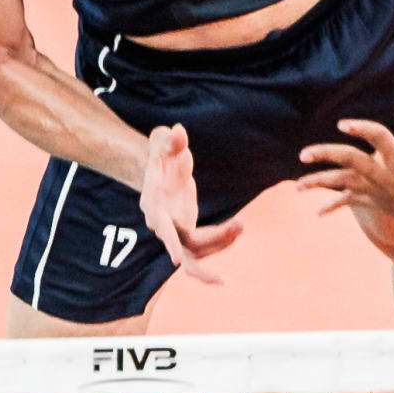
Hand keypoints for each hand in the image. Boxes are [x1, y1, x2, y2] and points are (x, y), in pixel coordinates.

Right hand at [138, 123, 243, 282]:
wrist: (159, 165)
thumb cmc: (162, 152)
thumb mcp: (165, 142)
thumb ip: (171, 140)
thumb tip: (179, 131)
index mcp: (154, 204)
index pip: (161, 228)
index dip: (169, 244)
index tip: (176, 262)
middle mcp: (162, 223)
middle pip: (182, 250)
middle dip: (203, 258)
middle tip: (226, 261)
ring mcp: (175, 230)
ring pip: (197, 252)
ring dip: (220, 243)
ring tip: (240, 225)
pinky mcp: (187, 231)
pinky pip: (205, 245)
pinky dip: (221, 240)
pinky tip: (237, 229)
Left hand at [295, 116, 393, 242]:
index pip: (378, 139)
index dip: (362, 129)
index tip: (344, 123)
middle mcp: (384, 175)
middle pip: (349, 162)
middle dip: (326, 156)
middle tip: (304, 153)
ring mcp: (377, 190)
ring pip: (341, 185)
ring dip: (318, 183)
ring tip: (295, 186)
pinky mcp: (375, 200)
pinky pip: (348, 202)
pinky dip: (332, 205)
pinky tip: (317, 211)